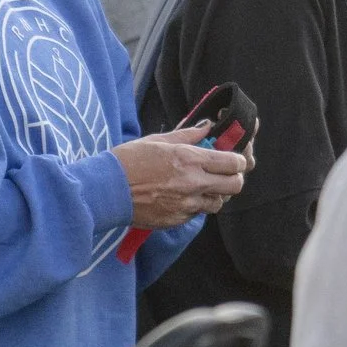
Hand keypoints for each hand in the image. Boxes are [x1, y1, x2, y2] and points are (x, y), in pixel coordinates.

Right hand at [114, 122, 253, 230]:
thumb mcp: (158, 141)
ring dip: (215, 195)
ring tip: (200, 187)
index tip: (232, 160)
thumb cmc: (129, 161)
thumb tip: (206, 127)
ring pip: (219, 203)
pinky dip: (194, 206)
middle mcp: (193, 183)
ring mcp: (186, 204)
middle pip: (235, 185)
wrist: (108, 190)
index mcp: (189, 159)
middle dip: (234, 179)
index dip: (237, 161)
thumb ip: (187, 135)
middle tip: (223, 175)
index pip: (233, 162)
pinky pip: (197, 214)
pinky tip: (180, 198)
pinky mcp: (177, 220)